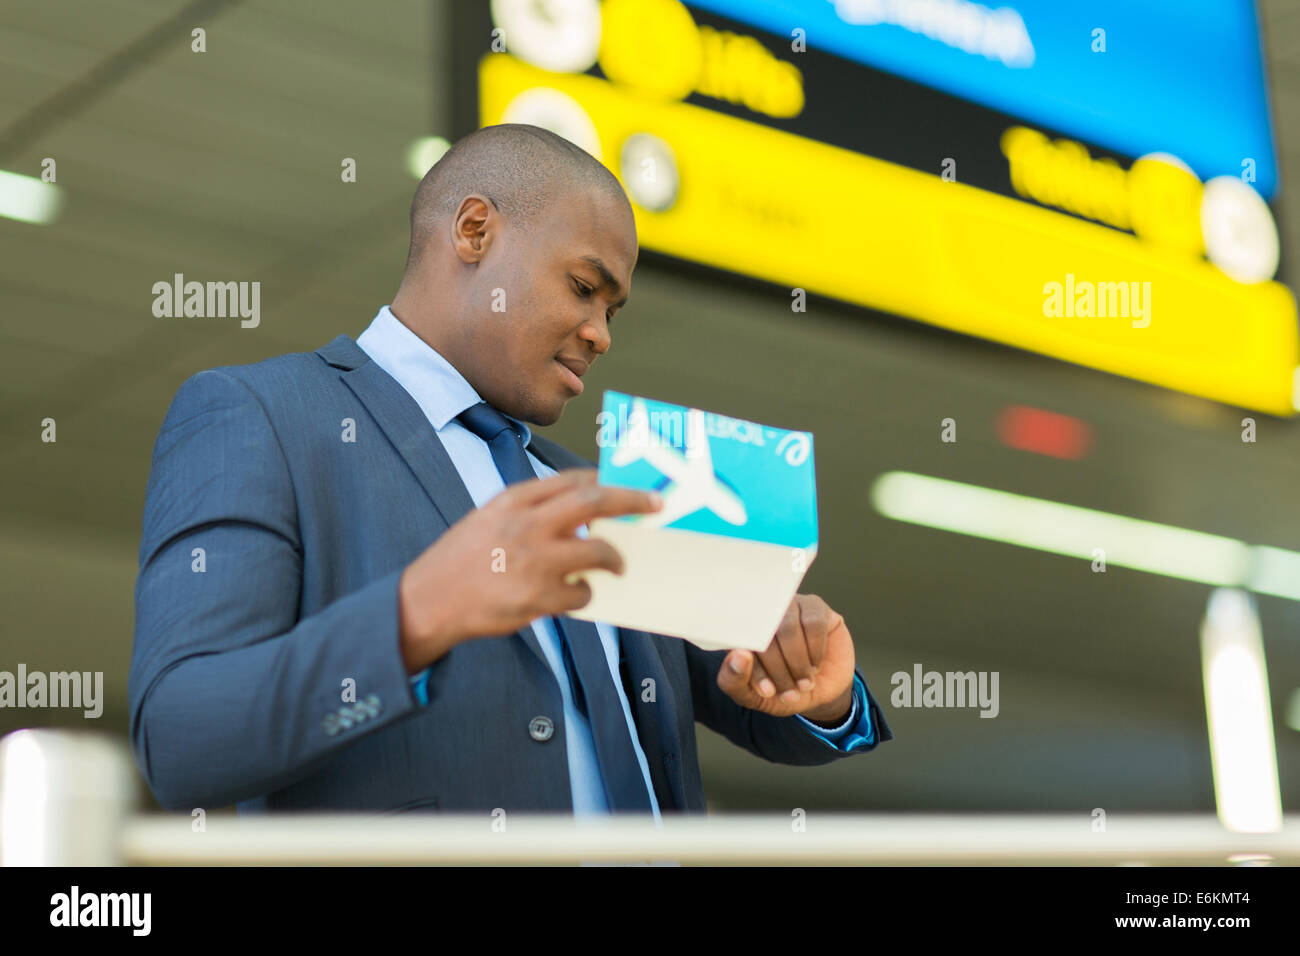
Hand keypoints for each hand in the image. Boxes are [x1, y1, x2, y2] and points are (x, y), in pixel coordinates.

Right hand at [398, 469, 660, 670]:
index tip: (625, 483)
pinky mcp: (538, 597)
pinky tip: (574, 595)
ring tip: (618, 564)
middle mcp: (527, 525)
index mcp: (514, 501)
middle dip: (631, 500)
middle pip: (594, 502)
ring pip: (597, 551)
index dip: (604, 480)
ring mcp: (534, 562)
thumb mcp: (488, 518)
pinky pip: (582, 593)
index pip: (571, 480)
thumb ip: (529, 511)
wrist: (427, 601)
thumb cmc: (460, 560)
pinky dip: (585, 594)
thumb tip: (579, 514)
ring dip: (614, 558)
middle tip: (655, 504)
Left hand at [716, 594, 855, 721]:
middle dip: (778, 670)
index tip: (766, 691)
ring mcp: (787, 607)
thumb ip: (734, 681)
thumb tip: (737, 656)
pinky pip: (814, 623)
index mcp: (739, 632)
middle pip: (763, 633)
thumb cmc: (782, 690)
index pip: (737, 640)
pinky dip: (815, 651)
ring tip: (803, 682)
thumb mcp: (754, 697)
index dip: (752, 668)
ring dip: (798, 662)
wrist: (821, 691)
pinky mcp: (814, 606)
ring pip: (788, 627)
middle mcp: (760, 614)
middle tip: (790, 693)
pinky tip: (814, 664)